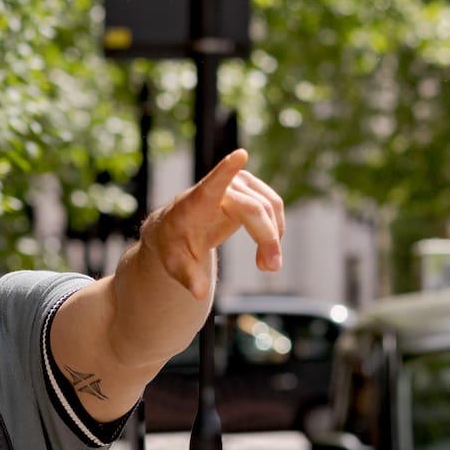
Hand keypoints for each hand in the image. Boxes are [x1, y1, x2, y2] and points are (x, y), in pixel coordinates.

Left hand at [137, 148, 284, 299]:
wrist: (177, 231)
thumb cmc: (174, 246)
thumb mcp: (176, 265)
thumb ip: (187, 278)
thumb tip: (198, 294)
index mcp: (195, 202)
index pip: (212, 184)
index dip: (226, 171)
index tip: (240, 155)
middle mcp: (219, 188)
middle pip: (253, 208)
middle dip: (267, 238)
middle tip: (270, 268)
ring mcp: (237, 184)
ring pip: (269, 206)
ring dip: (274, 237)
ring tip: (267, 266)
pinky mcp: (250, 189)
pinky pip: (273, 206)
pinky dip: (276, 230)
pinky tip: (267, 252)